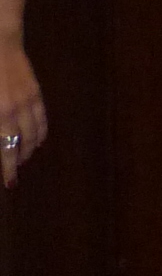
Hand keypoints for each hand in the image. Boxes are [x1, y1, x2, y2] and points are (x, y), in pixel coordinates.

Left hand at [0, 34, 45, 187]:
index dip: (7, 168)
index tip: (9, 183)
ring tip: (23, 158)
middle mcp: (15, 112)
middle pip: (20, 145)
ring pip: (34, 134)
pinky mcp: (35, 92)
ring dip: (28, 149)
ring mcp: (28, 102)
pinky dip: (41, 132)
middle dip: (17, 162)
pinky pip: (42, 119)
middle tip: (13, 174)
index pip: (5, 150)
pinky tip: (37, 139)